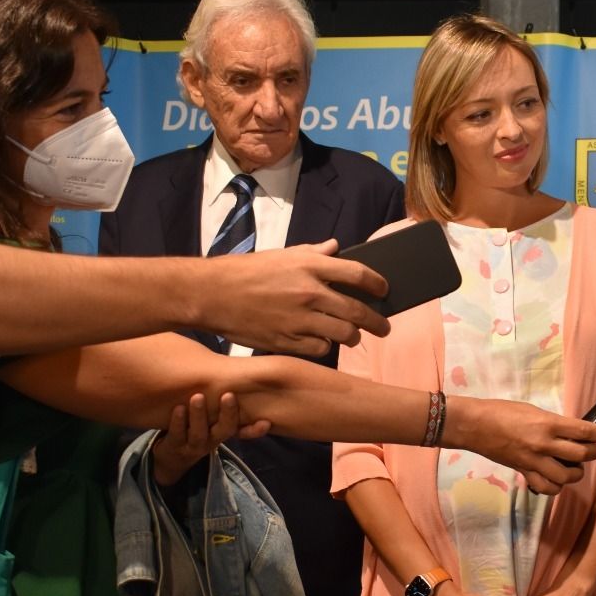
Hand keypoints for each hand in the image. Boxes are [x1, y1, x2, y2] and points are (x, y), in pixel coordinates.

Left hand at [150, 392, 270, 487]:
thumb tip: (234, 373)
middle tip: (228, 395)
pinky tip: (178, 408)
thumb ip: (221, 407)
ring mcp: (193, 445)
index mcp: (223, 432)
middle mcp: (212, 440)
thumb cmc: (195, 430)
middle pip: (224, 430)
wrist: (173, 458)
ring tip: (198, 397)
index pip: (242, 431)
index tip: (266, 422)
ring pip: (199, 433)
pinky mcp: (174, 446)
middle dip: (228, 414)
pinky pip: (177, 434)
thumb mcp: (211, 423)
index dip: (254, 430)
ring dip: (199, 415)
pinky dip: (178, 421)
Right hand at [206, 240, 392, 356]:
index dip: (377, 284)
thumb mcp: (281, 255)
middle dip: (377, 322)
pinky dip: (325, 346)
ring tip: (353, 336)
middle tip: (383, 328)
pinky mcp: (287, 341)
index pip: (358, 274)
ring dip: (353, 337)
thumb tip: (335, 247)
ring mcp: (299, 319)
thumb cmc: (245, 271)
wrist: (211, 294)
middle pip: (358, 311)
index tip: (384, 290)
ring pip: (344, 334)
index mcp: (309, 266)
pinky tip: (322, 341)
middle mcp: (309, 292)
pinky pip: (320, 348)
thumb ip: (312, 252)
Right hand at [446, 397, 595, 495]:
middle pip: (582, 455)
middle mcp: (545, 445)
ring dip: (576, 472)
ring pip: (568, 476)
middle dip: (593, 452)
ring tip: (574, 465)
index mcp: (548, 424)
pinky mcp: (524, 473)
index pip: (584, 431)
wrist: (476, 426)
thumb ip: (553, 423)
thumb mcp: (533, 410)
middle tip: (593, 448)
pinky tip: (556, 478)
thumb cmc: (503, 411)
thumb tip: (572, 431)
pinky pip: (547, 487)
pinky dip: (556, 486)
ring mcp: (535, 462)